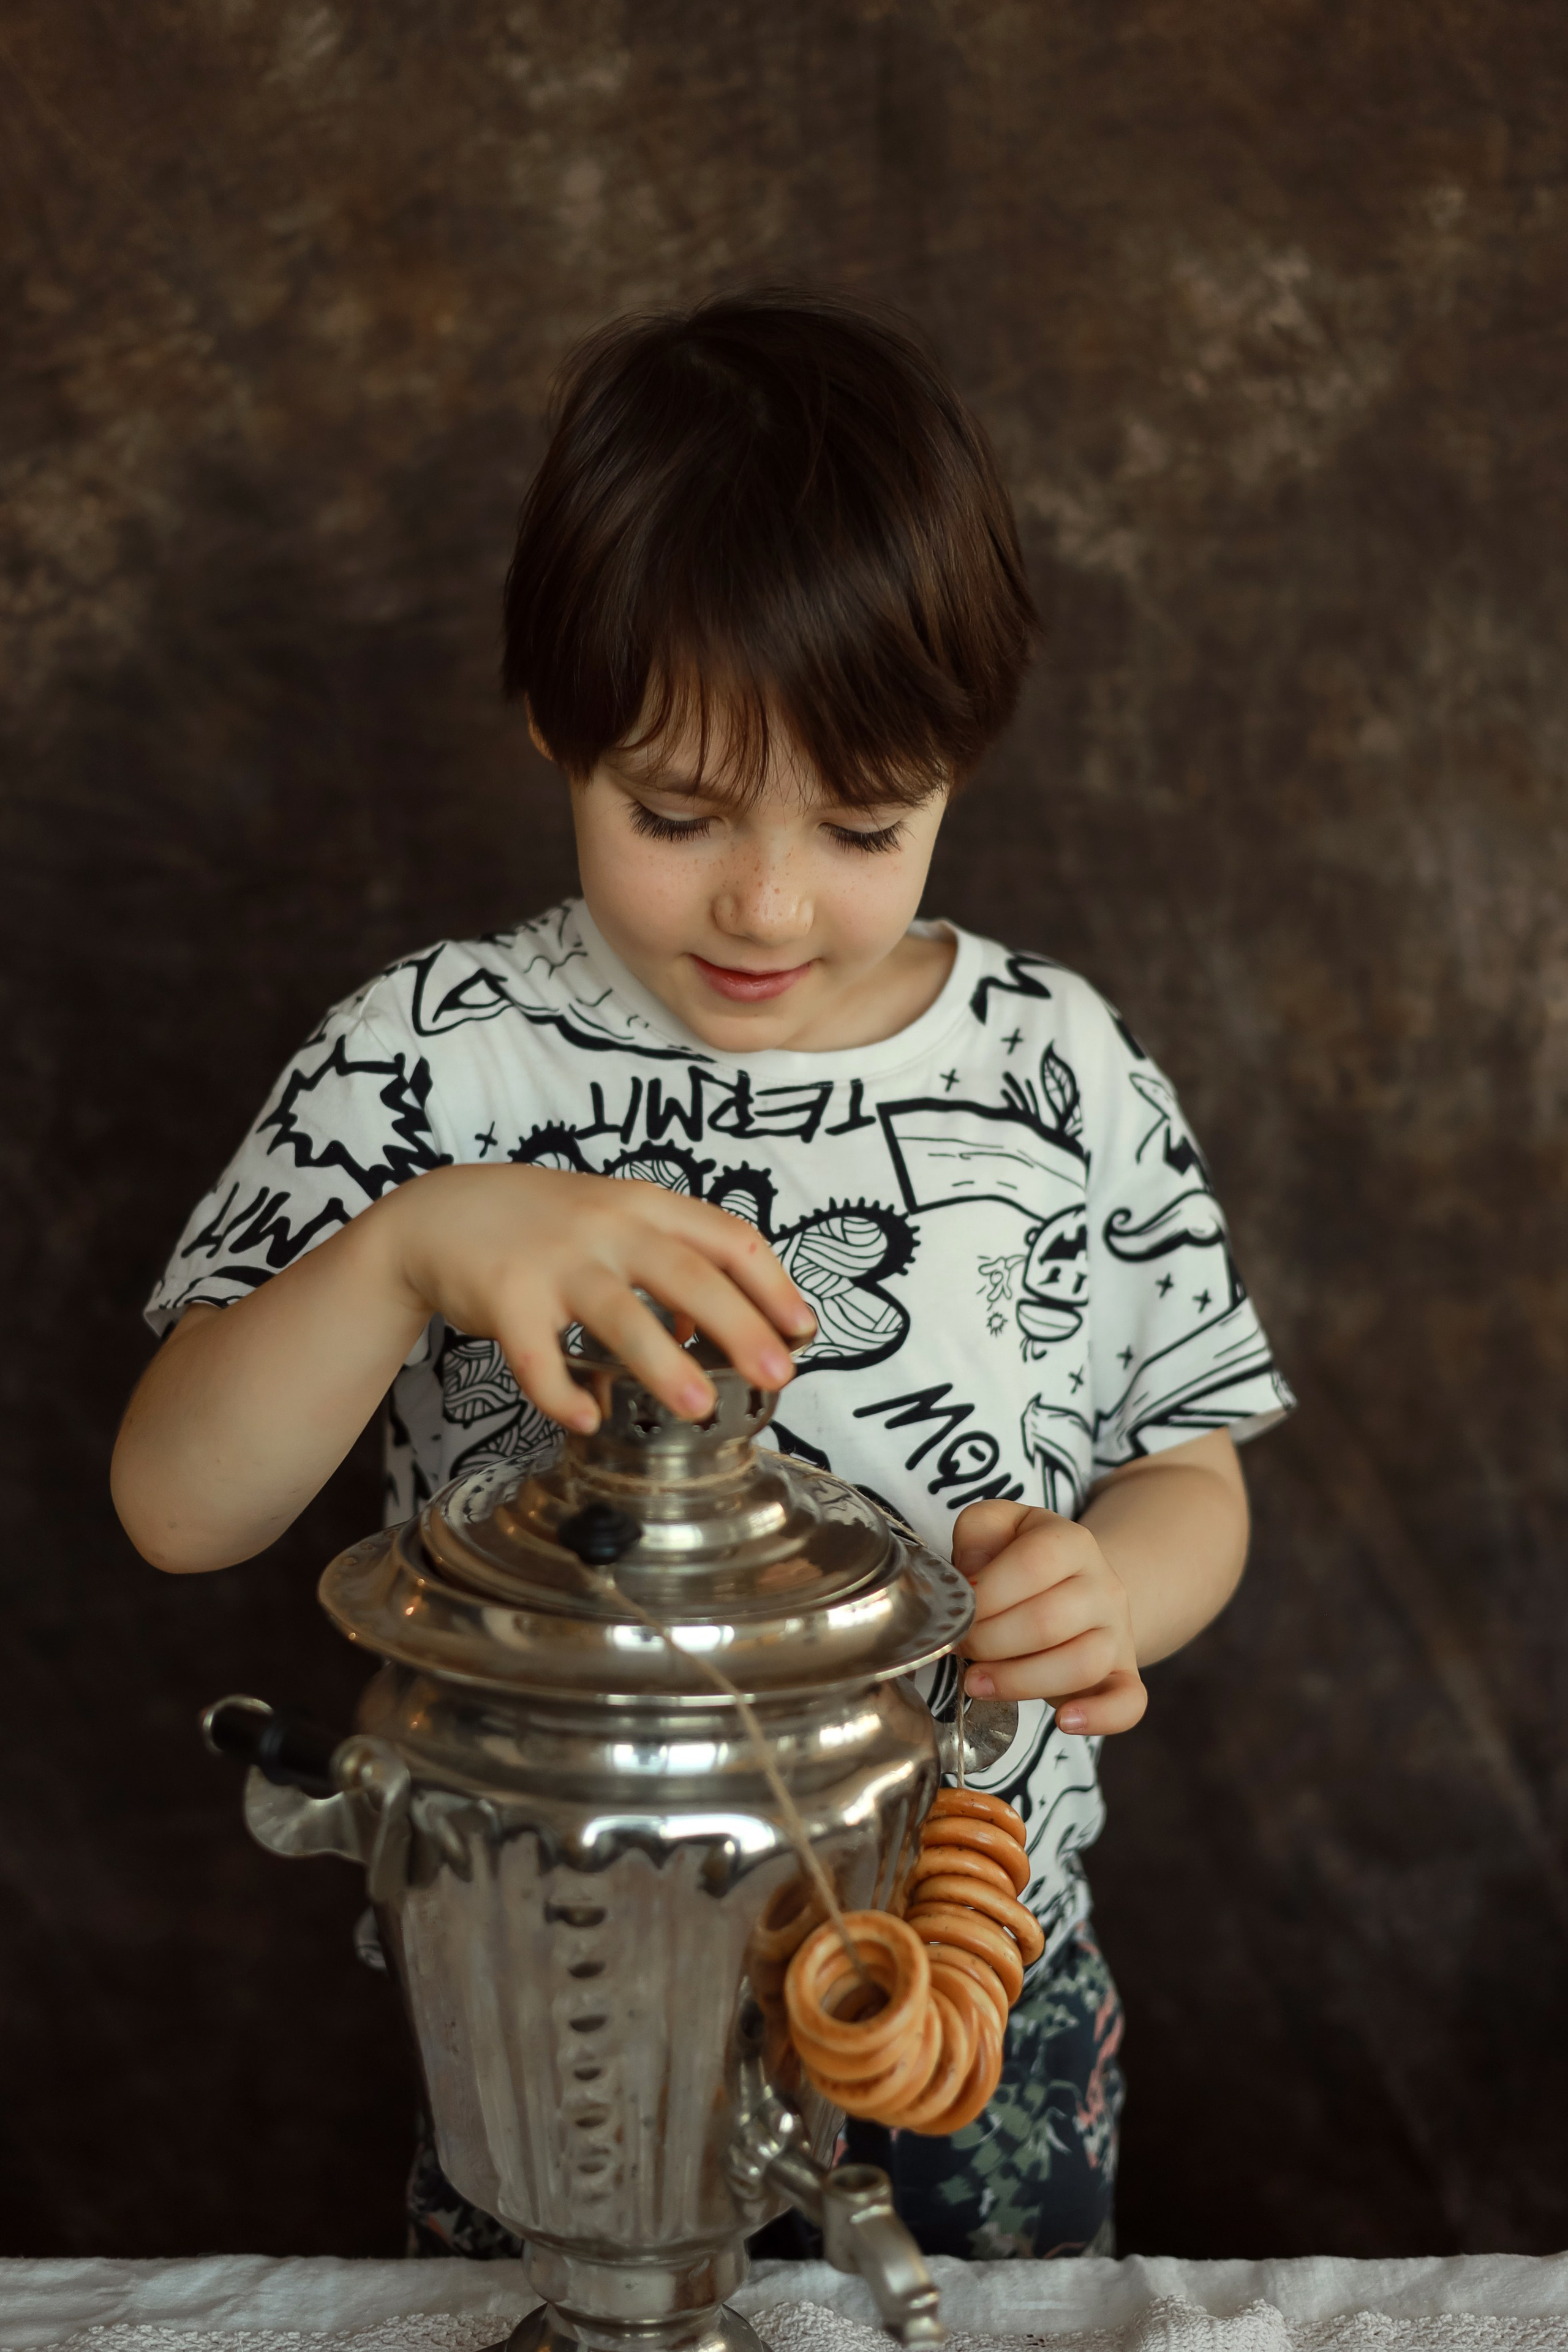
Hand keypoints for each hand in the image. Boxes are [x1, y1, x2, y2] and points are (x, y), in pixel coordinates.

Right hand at [380, 1163, 815, 1432]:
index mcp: (645, 1205)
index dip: (772, 1284)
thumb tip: (713, 1333)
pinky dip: (560, 1392)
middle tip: (778, 1375)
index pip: (727, 1237)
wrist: (440, 1211)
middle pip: (686, 1273)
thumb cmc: (545, 1225)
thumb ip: (669, 1263)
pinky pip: (536, 1355)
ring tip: (699, 1408)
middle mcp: (607, 1225)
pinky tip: (585, 1419)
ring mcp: (555, 1259)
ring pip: (619, 1313)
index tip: (803, 1329)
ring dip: (663, 1363)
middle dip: (739, 1326)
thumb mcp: (614, 1220)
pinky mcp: (505, 1295)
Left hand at [951, 1500, 1147, 1736]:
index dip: (986, 1594)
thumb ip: (977, 1532)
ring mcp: (1119, 1633)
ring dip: (1018, 1681)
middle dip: (989, 1642)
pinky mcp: (1125, 1675)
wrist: (1078, 1588)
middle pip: (1049, 1620)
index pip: (1032, 1563)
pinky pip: (1129, 1702)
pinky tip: (1063, 1720)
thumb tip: (970, 1578)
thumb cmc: (1022, 1564)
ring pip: (1081, 1664)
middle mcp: (1104, 1585)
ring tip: (979, 1683)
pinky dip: (1099, 1717)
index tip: (958, 1612)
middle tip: (962, 1648)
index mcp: (1071, 1542)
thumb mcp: (997, 1527)